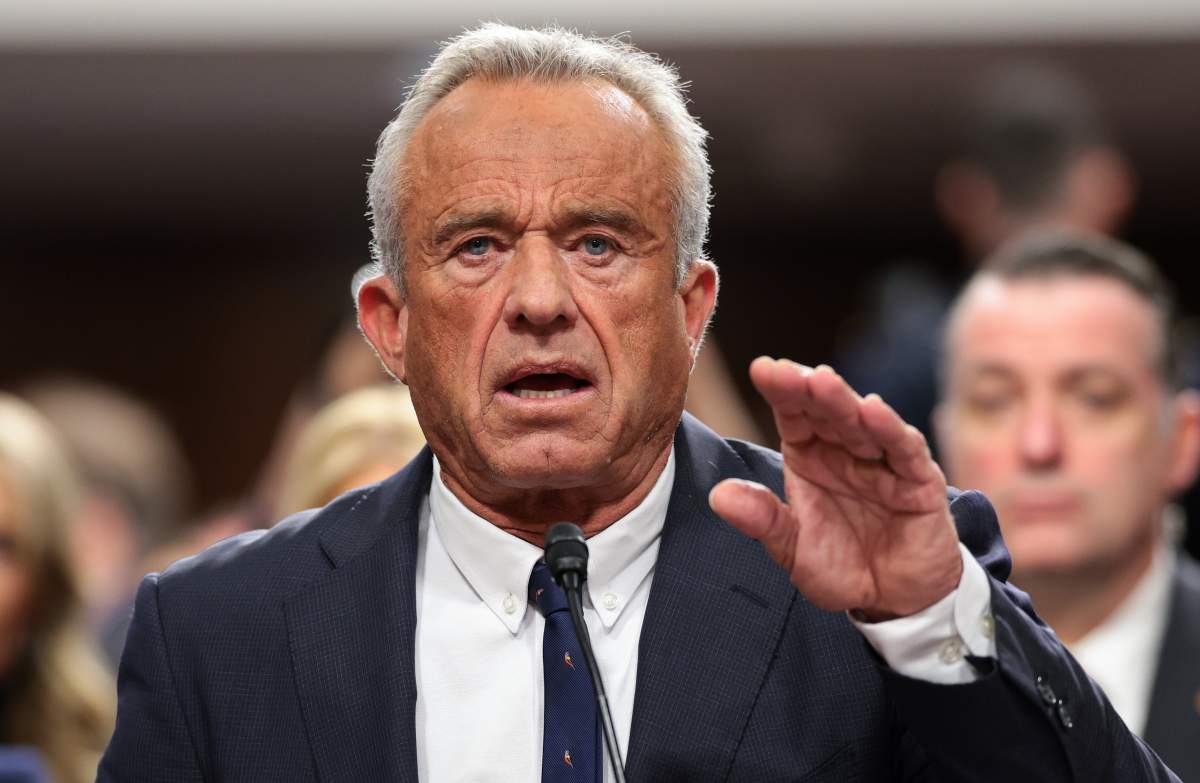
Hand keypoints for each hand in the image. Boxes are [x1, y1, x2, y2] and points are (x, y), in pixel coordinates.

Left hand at [709, 357, 961, 619]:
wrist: (894, 603)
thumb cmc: (843, 566)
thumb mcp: (792, 549)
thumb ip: (763, 521)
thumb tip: (719, 496)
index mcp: (811, 457)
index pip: (794, 415)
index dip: (781, 391)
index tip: (762, 369)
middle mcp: (846, 452)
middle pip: (827, 411)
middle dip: (807, 389)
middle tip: (784, 370)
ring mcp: (884, 463)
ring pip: (863, 424)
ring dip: (843, 402)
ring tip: (821, 380)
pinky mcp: (919, 482)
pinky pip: (904, 451)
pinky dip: (890, 431)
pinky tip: (874, 411)